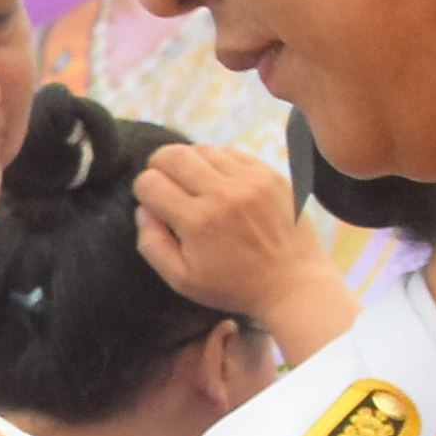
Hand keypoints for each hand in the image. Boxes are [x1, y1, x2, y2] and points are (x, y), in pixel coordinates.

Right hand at [136, 138, 352, 359]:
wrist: (292, 283)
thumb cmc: (234, 286)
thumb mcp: (182, 280)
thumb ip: (152, 244)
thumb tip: (143, 209)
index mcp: (197, 222)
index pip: (150, 182)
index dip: (143, 190)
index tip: (153, 202)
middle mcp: (223, 194)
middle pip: (173, 155)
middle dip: (159, 165)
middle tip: (164, 181)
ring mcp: (250, 180)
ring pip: (202, 149)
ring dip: (189, 162)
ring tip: (194, 183)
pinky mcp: (270, 174)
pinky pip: (231, 152)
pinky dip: (218, 162)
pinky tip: (220, 182)